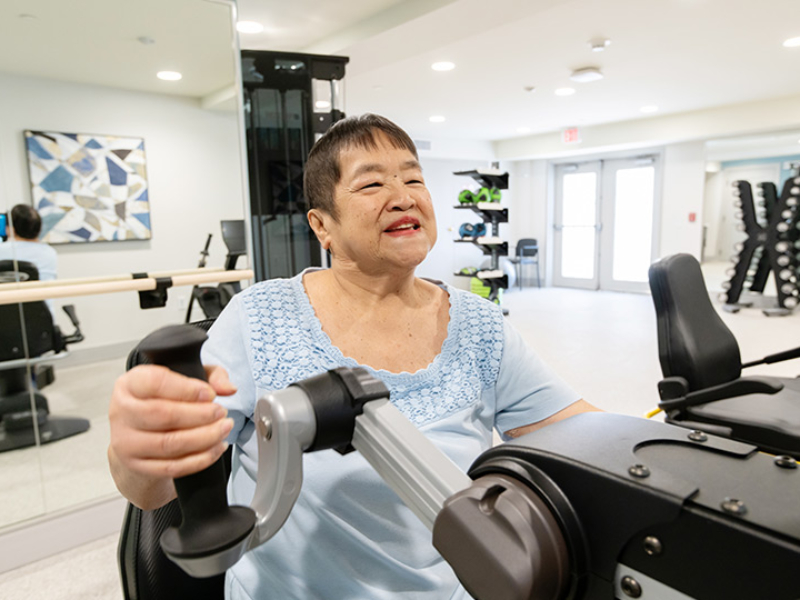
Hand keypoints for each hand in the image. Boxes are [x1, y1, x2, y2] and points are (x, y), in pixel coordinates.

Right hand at [109, 364, 236, 491]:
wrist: (140, 432)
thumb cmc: (165, 399)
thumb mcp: (188, 377)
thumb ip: (211, 376)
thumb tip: (228, 389)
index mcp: (130, 385)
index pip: (155, 383)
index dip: (187, 389)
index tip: (210, 394)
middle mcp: (122, 413)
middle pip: (163, 415)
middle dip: (200, 415)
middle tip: (221, 412)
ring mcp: (127, 442)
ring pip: (169, 444)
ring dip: (205, 438)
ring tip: (224, 428)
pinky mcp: (137, 466)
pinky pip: (173, 467)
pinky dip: (201, 459)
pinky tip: (217, 447)